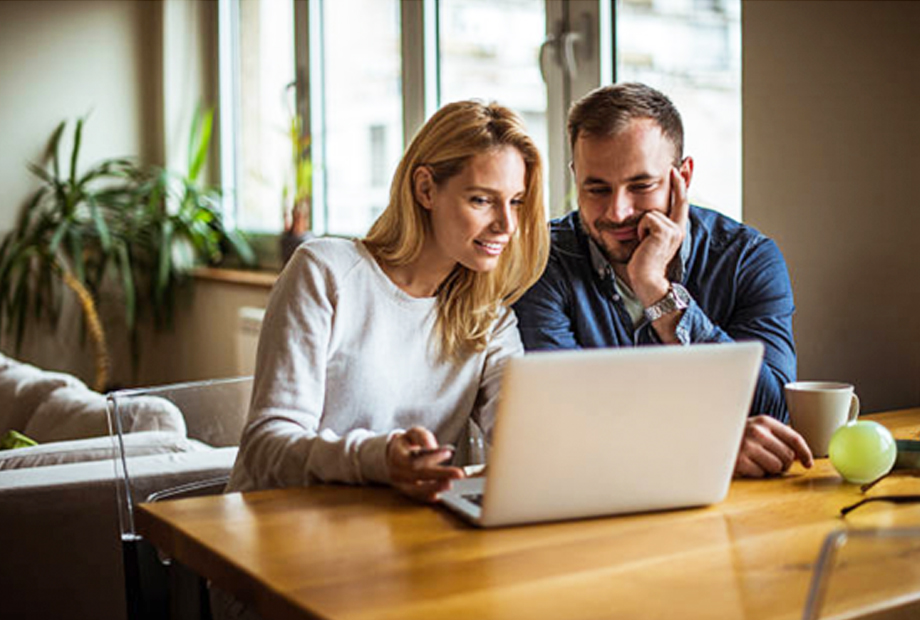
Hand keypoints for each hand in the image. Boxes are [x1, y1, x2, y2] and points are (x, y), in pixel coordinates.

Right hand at [386, 426, 463, 501]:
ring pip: (418, 490)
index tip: (448, 452)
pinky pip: (419, 497)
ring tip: (450, 484)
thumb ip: (422, 437)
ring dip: (436, 487)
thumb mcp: (412, 434)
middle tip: (458, 473)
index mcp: (397, 456)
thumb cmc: (406, 445)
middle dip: (440, 474)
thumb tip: (431, 447)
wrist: (393, 457)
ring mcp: (401, 485)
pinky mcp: (408, 493)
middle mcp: (397, 473)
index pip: (414, 459)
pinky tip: (441, 495)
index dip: (431, 457)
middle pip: (419, 476)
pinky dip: (430, 497)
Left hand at [627, 168, 689, 305]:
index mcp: (675, 230)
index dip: (680, 186)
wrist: (647, 281)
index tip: (675, 169)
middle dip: (672, 187)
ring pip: (650, 212)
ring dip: (641, 227)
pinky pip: (646, 218)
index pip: (680, 203)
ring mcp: (673, 229)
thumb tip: (645, 215)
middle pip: (667, 202)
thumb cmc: (642, 265)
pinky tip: (643, 243)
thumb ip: (650, 226)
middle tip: (669, 178)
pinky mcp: (664, 230)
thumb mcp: (647, 241)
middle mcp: (678, 228)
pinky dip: (640, 230)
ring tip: (643, 243)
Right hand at [735, 415, 813, 477]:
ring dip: (770, 468)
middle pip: (788, 456)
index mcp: (764, 421)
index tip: (808, 463)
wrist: (709, 438)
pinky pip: (761, 474)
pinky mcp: (740, 461)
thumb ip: (778, 437)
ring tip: (757, 462)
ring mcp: (748, 446)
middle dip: (784, 462)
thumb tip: (801, 456)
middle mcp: (757, 432)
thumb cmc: (737, 436)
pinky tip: (746, 465)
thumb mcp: (757, 429)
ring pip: (777, 467)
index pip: (794, 437)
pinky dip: (756, 473)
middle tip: (770, 461)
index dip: (805, 452)